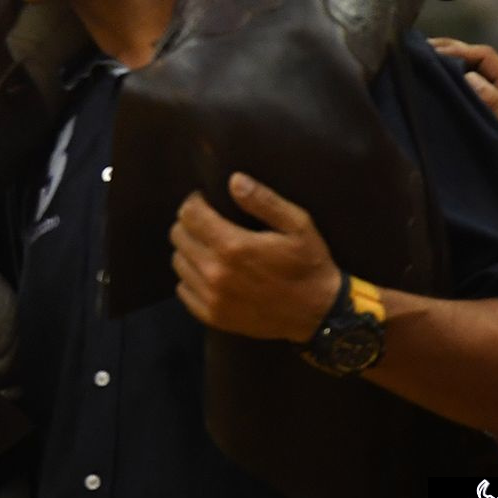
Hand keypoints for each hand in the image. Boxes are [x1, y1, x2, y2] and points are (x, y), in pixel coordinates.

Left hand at [170, 173, 338, 343]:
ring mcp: (212, 298)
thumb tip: (233, 180)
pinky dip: (191, 277)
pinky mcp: (213, 316)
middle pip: (178, 235)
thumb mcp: (297, 225)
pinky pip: (183, 290)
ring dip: (189, 249)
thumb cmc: (308, 264)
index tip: (206, 201)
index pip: (189, 214)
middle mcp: (216, 273)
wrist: (319, 314)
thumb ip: (263, 200)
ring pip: (178, 261)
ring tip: (210, 246)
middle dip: (190, 223)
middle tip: (209, 222)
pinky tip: (210, 272)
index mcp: (233, 246)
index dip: (194, 202)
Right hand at [429, 37, 497, 213]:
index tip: (435, 53)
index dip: (460, 50)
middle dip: (449, 51)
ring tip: (422, 63)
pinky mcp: (486, 113)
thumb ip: (495, 103)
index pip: (485, 56)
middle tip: (421, 50)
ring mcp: (495, 100)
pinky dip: (448, 82)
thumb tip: (470, 76)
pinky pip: (466, 89)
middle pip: (475, 59)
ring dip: (447, 65)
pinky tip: (432, 86)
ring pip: (469, 72)